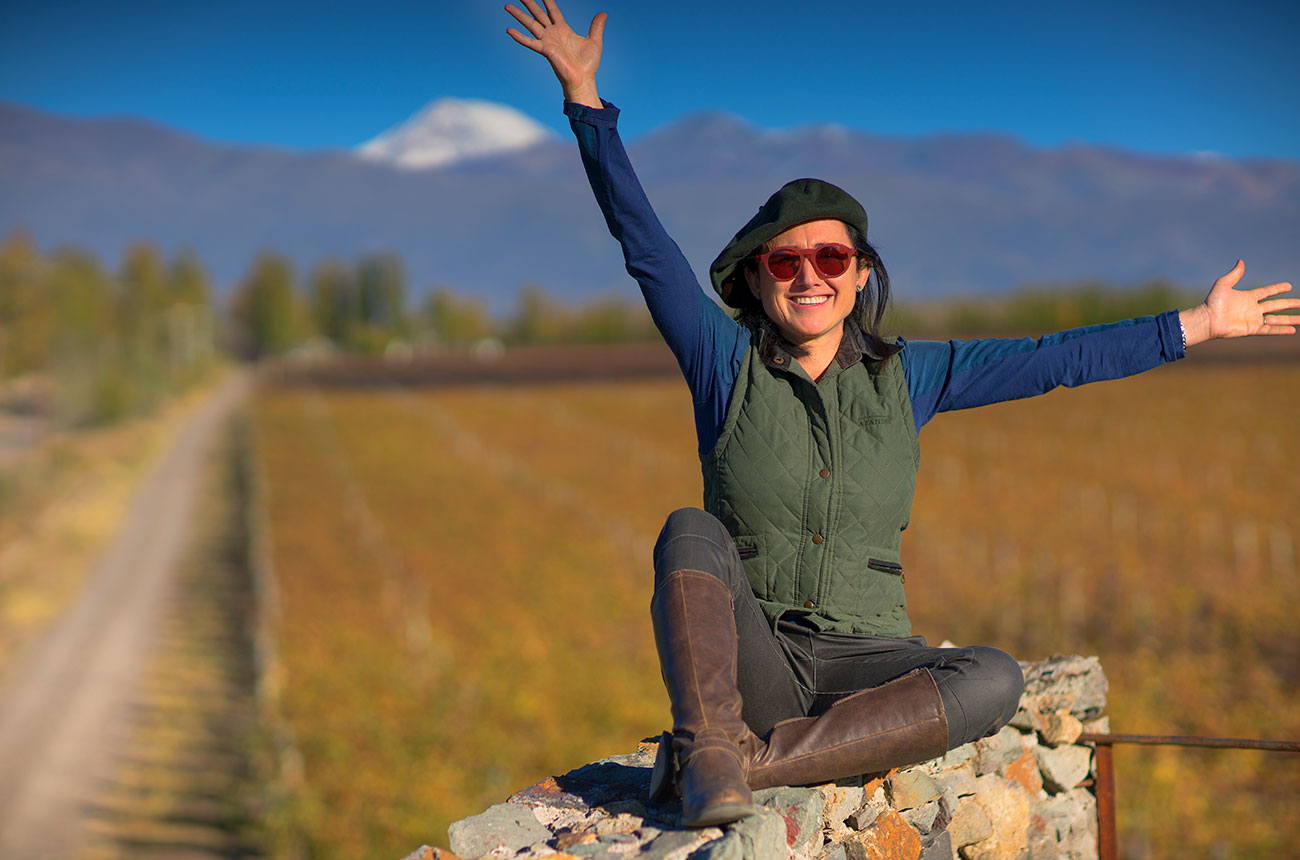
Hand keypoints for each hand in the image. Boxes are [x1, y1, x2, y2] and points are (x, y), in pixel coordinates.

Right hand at [506, 0, 605, 107]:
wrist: (583, 79)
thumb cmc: (588, 64)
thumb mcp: (595, 40)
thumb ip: (596, 26)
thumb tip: (603, 13)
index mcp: (563, 29)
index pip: (553, 11)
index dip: (547, 1)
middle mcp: (553, 34)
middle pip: (538, 14)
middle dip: (529, 4)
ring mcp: (547, 41)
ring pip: (530, 24)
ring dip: (519, 16)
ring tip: (507, 6)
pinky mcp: (545, 50)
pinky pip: (530, 42)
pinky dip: (519, 37)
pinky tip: (509, 30)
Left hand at [1179, 260, 1298, 346]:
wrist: (1207, 319)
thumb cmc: (1212, 302)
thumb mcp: (1223, 284)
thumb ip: (1234, 274)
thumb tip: (1241, 261)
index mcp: (1247, 297)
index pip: (1267, 292)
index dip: (1277, 289)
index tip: (1288, 286)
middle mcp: (1252, 309)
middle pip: (1275, 305)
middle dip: (1289, 304)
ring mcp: (1253, 319)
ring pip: (1276, 319)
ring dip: (1289, 319)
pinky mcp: (1251, 329)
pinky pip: (1269, 329)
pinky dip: (1280, 330)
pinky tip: (1292, 330)